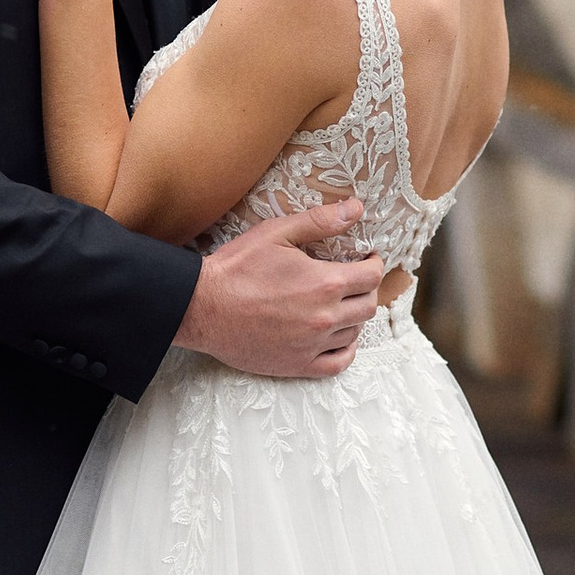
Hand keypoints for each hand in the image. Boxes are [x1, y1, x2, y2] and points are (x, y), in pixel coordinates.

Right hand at [176, 200, 382, 378]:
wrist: (201, 307)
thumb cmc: (236, 268)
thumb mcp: (276, 233)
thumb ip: (319, 221)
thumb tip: (356, 208)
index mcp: (324, 283)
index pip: (372, 276)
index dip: (373, 264)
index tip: (367, 258)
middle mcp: (325, 317)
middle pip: (368, 306)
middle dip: (366, 289)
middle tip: (353, 280)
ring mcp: (312, 345)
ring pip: (355, 333)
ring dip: (354, 316)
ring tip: (340, 304)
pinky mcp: (297, 365)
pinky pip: (338, 364)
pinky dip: (345, 351)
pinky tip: (338, 337)